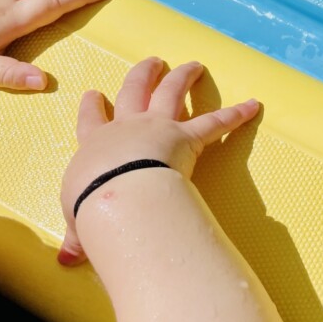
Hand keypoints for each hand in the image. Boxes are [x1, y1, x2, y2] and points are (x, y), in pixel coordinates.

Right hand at [58, 58, 259, 264]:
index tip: (93, 94)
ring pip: (170, 92)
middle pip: (133, 91)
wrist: (118, 196)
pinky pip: (215, 123)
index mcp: (96, 146)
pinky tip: (254, 105)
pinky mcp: (185, 136)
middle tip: (152, 62)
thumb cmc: (93, 207)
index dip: (92, 108)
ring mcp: (157, 127)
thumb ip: (79, 236)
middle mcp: (126, 128)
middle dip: (142, 75)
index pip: (91, 122)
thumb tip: (68, 259)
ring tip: (193, 65)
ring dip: (183, 76)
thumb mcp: (78, 220)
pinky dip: (236, 114)